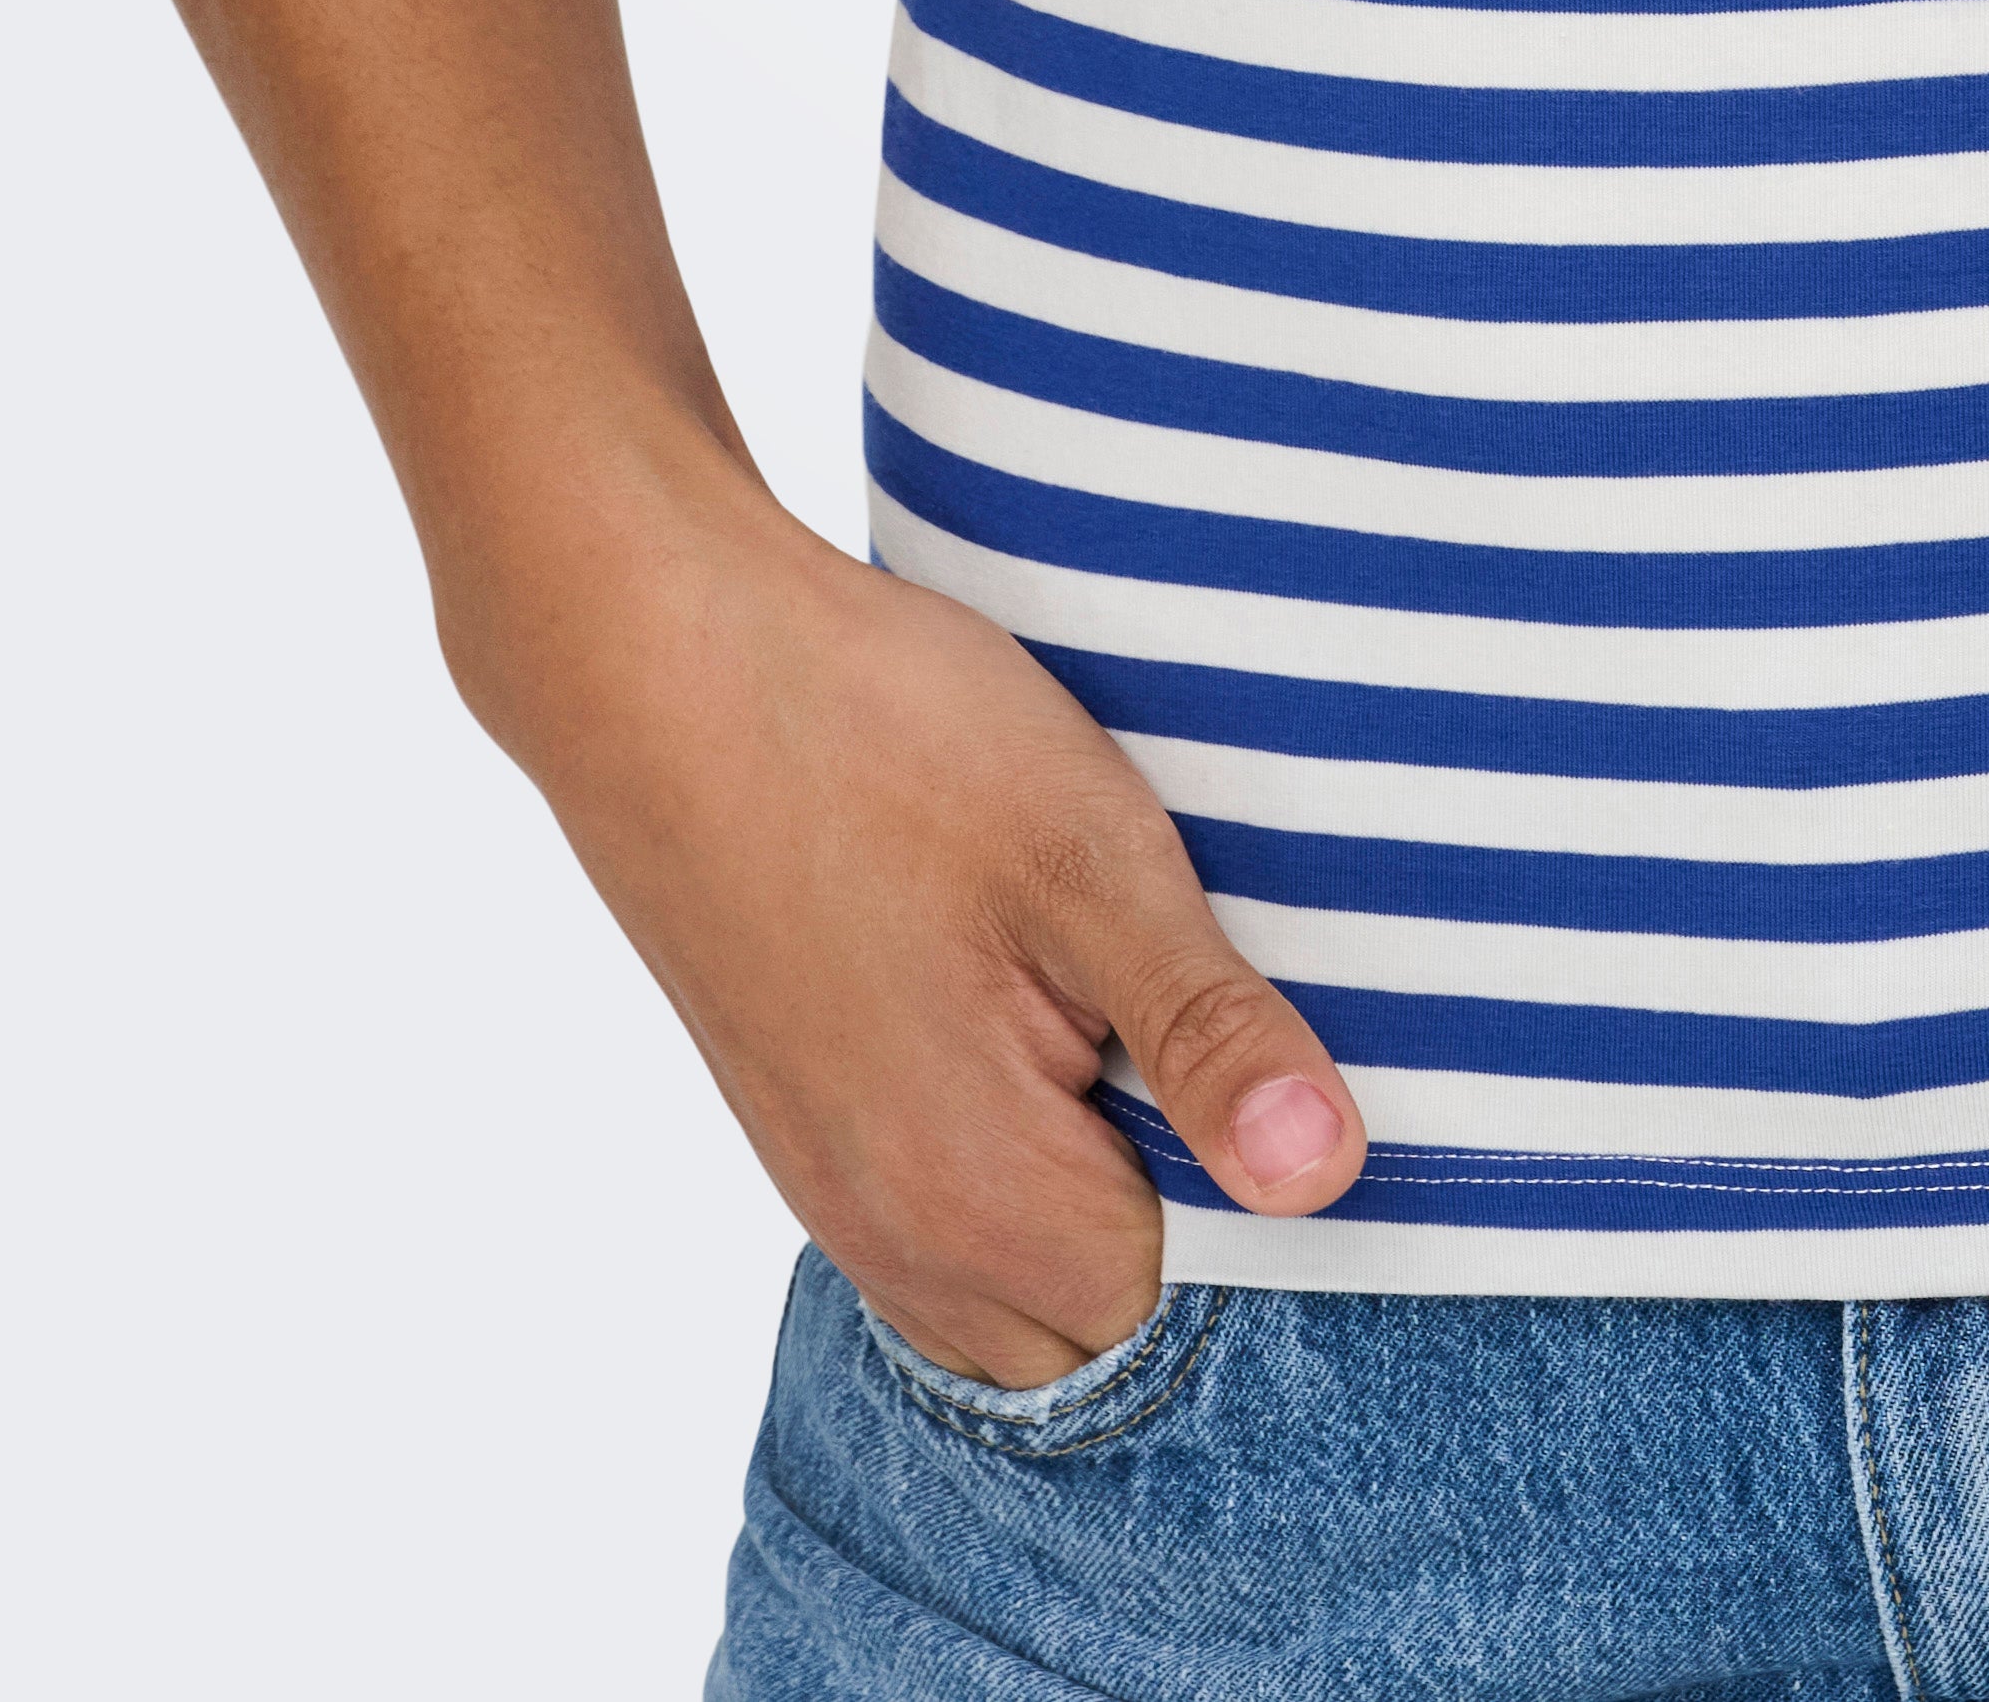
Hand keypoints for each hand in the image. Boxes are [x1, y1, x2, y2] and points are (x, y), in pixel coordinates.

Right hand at [453, 438, 1363, 1390]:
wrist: (659, 668)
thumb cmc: (880, 740)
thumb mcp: (1090, 858)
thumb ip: (1209, 1034)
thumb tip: (1329, 1176)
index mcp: (986, 1202)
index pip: (1198, 1299)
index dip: (1271, 1192)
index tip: (1292, 1060)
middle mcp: (903, 1242)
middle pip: (1111, 1321)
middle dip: (1189, 1212)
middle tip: (1218, 1030)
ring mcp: (840, 1195)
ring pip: (1022, 1288)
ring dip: (1100, 1192)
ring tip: (1125, 1015)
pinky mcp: (808, 1135)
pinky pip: (946, 1230)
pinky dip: (1017, 1170)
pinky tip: (1038, 1025)